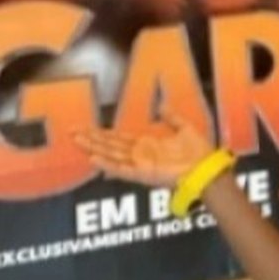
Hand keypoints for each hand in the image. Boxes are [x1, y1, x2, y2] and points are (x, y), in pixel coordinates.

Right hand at [72, 111, 214, 186]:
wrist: (206, 167)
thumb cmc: (198, 151)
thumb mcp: (184, 128)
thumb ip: (171, 117)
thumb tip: (161, 105)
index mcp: (147, 144)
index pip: (118, 137)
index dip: (102, 133)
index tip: (85, 127)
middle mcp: (139, 155)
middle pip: (110, 145)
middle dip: (91, 139)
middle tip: (72, 131)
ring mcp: (139, 165)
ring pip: (111, 155)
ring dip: (94, 148)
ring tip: (77, 141)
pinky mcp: (143, 174)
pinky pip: (122, 169)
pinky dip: (108, 164)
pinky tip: (93, 159)